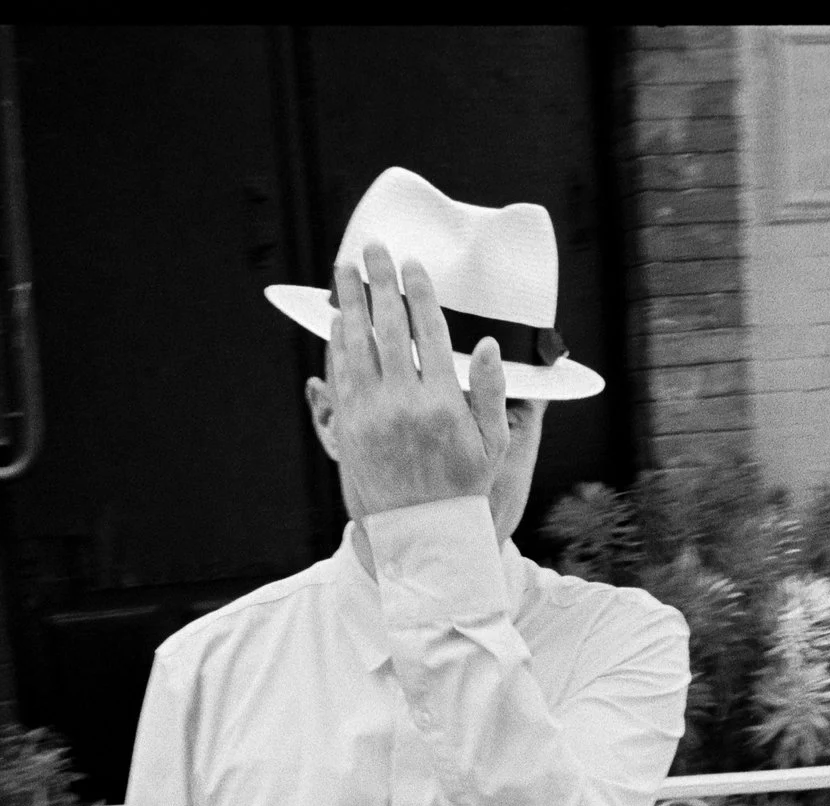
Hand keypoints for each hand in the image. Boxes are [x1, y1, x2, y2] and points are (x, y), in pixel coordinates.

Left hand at [326, 240, 510, 519]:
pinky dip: (337, 341)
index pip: (428, 331)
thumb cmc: (462, 487)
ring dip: (348, 301)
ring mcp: (371, 413)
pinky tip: (337, 320)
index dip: (418, 292)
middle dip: (379, 281)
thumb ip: (489, 391)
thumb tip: (486, 345)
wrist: (420, 533)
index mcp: (443, 402)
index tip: (412, 265)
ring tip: (343, 270)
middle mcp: (403, 402)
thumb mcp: (492, 444)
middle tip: (372, 248)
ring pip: (356, 343)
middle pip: (388, 326)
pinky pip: (341, 373)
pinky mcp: (349, 426)